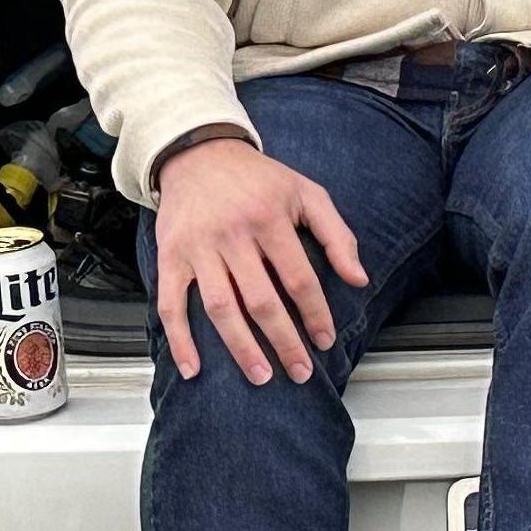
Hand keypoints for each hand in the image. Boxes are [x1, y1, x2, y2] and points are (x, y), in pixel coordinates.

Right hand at [152, 138, 368, 384]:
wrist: (198, 154)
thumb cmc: (258, 179)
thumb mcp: (306, 192)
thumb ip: (337, 234)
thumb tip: (359, 279)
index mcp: (270, 218)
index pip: (298, 277)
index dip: (315, 313)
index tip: (325, 340)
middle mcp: (233, 235)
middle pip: (261, 300)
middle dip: (284, 341)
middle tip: (299, 371)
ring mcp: (199, 248)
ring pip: (220, 307)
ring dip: (240, 347)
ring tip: (260, 375)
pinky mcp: (171, 257)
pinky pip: (171, 304)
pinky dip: (180, 340)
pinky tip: (193, 368)